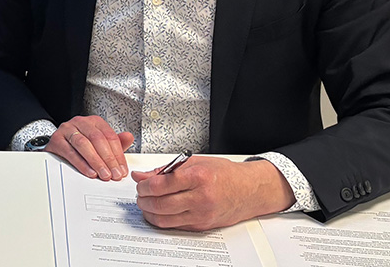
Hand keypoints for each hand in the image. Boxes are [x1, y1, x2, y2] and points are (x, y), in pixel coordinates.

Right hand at [46, 115, 133, 181]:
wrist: (57, 145)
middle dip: (108, 159)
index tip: (122, 169)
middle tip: (114, 174)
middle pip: (97, 139)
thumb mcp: (100, 143)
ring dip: (96, 162)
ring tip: (104, 174)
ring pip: (84, 144)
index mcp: (94, 122)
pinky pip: (70, 152)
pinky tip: (90, 172)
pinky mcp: (56, 140)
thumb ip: (115, 142)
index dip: (118, 154)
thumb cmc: (79, 144)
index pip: (110, 136)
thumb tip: (129, 137)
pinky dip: (81, 164)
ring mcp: (67, 129)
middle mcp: (80, 122)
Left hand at [132, 156, 294, 229]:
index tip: (141, 184)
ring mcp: (201, 214)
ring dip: (149, 212)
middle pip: (160, 204)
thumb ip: (165, 170)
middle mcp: (200, 198)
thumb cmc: (224, 174)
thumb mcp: (195, 162)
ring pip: (164, 220)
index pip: (161, 185)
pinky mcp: (201, 226)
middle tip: (140, 194)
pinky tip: (159, 211)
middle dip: (143, 200)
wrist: (249, 191)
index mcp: (198, 177)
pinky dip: (162, 220)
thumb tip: (142, 176)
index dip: (145, 186)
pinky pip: (174, 226)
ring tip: (147, 203)